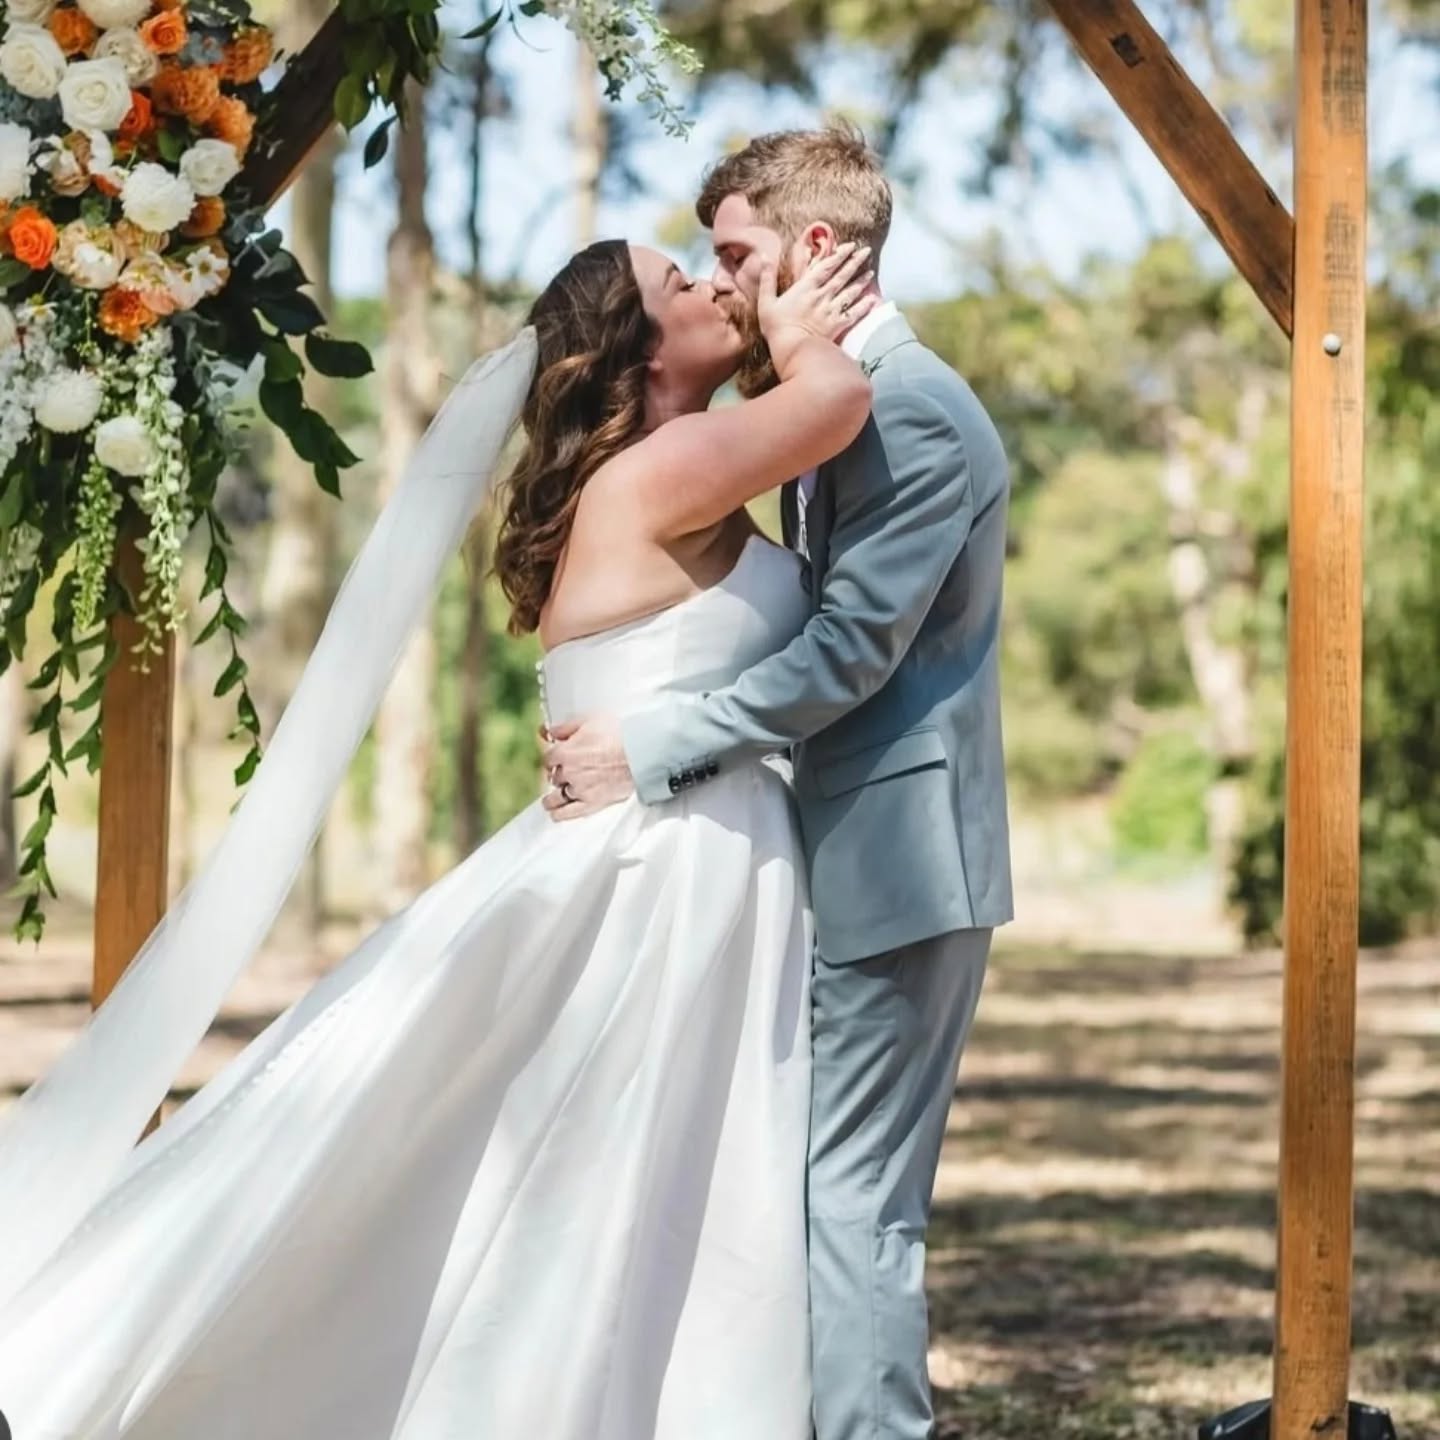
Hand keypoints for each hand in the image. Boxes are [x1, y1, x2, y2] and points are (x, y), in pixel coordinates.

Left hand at [541, 714, 634, 820]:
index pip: (548, 758)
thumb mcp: (589, 720)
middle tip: (563, 774)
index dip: (552, 758)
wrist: (641, 752)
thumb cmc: (620, 734)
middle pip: (554, 776)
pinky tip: (556, 813)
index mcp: (565, 752)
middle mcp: (568, 772)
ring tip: (549, 800)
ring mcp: (579, 789)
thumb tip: (550, 732)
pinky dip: (559, 814)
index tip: (555, 759)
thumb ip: (565, 727)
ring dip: (551, 798)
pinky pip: (568, 812)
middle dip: (557, 774)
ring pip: (556, 797)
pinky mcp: (592, 803)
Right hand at [758, 242, 876, 373]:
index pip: (826, 266)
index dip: (839, 254)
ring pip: (851, 291)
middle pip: (842, 275)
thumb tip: (763, 255)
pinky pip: (854, 313)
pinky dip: (865, 305)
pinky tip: (873, 299)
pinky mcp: (837, 325)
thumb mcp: (766, 301)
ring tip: (871, 272)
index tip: (850, 246)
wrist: (792, 349)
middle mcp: (822, 295)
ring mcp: (831, 310)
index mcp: (806, 287)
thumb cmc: (776, 327)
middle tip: (866, 251)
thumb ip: (767, 278)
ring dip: (862, 280)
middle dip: (855, 261)